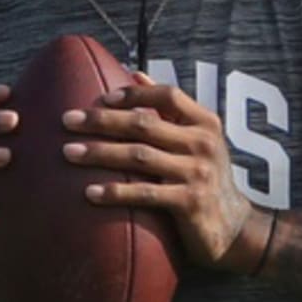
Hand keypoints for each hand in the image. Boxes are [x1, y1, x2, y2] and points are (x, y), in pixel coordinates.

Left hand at [60, 75, 269, 274]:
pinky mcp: (190, 203)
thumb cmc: (206, 177)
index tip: (100, 98)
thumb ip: (168, 108)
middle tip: (67, 120)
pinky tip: (89, 192)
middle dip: (101, 121)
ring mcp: (198, 173)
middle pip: (144, 123)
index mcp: (205, 122)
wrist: (235, 229)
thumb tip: (135, 72)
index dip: (133, 94)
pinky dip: (115, 192)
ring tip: (68, 153)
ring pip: (139, 156)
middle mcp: (203, 143)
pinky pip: (145, 193)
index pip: (166, 95)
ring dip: (99, 154)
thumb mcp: (196, 138)